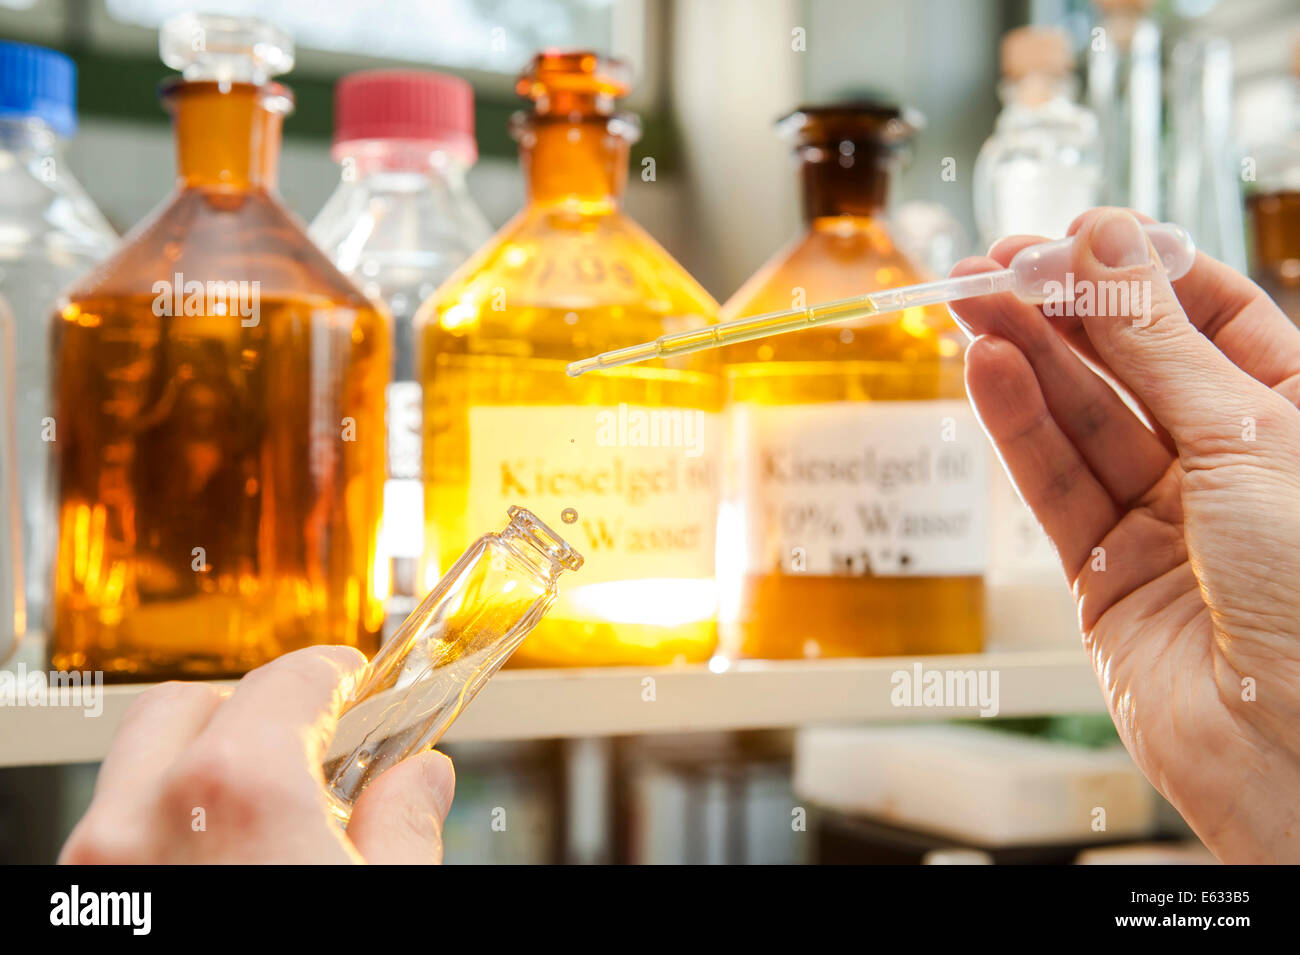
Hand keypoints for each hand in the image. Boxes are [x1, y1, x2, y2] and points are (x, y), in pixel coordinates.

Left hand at [60, 646, 454, 863]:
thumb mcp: (392, 898)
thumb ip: (405, 826)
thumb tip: (418, 781)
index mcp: (235, 797)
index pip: (287, 681)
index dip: (335, 675)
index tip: (356, 685)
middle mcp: (140, 826)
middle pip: (184, 710)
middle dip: (246, 712)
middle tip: (306, 748)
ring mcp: (96, 876)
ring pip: (134, 778)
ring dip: (196, 776)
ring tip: (263, 822)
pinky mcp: (77, 911)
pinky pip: (114, 841)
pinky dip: (163, 834)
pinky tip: (221, 866)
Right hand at [950, 208, 1299, 863]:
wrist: (1291, 751)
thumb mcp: (1244, 436)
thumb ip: (1158, 342)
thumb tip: (1106, 243)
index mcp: (1294, 418)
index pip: (1210, 317)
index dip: (1139, 270)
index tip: (1073, 233)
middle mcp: (1229, 466)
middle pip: (1131, 364)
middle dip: (1062, 309)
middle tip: (989, 263)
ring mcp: (1164, 521)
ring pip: (1081, 421)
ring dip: (1025, 357)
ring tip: (969, 302)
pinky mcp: (1104, 575)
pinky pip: (1054, 487)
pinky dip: (1018, 427)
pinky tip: (989, 370)